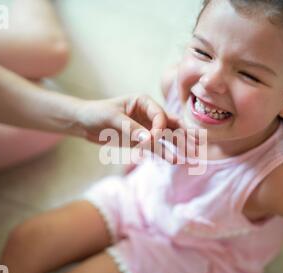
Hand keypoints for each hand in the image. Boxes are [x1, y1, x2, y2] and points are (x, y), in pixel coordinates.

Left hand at [72, 94, 199, 163]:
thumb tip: (149, 139)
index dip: (159, 127)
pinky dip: (165, 153)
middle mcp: (149, 114)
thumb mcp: (111, 118)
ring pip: (167, 137)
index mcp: (143, 101)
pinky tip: (175, 160)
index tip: (153, 139)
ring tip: (192, 156)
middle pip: (170, 124)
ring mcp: (147, 128)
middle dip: (184, 134)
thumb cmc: (96, 113)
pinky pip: (156, 147)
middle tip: (198, 144)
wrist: (84, 123)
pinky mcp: (141, 141)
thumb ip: (131, 128)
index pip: (159, 114)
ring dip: (179, 146)